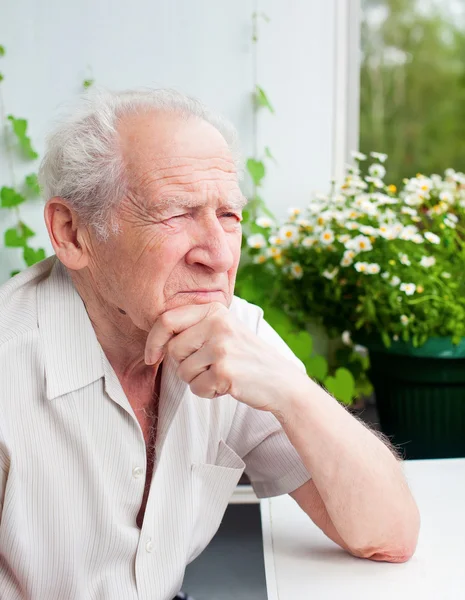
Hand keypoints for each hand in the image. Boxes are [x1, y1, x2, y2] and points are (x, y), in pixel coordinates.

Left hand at [144, 302, 305, 411]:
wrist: (280, 380)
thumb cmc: (246, 357)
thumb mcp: (224, 329)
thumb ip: (194, 326)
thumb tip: (155, 338)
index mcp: (214, 309)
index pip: (166, 320)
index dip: (153, 341)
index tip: (152, 356)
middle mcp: (217, 323)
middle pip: (173, 349)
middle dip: (183, 364)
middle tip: (208, 366)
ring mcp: (221, 346)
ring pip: (182, 371)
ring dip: (197, 380)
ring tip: (220, 374)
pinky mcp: (225, 370)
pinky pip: (196, 388)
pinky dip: (207, 392)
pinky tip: (226, 385)